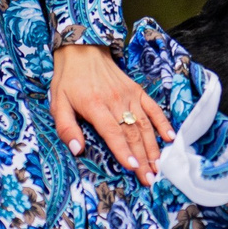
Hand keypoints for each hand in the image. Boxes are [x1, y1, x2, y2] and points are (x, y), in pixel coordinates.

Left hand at [49, 43, 173, 184]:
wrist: (82, 50)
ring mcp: (129, 95)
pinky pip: (152, 108)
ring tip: (159, 166)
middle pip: (132, 133)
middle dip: (143, 158)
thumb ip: (66, 128)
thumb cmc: (68, 80)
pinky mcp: (137, 90)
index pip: (113, 132)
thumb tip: (77, 150)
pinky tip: (170, 137)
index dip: (124, 151)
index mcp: (95, 106)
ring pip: (144, 124)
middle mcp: (115, 101)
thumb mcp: (58, 103)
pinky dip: (162, 122)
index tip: (134, 167)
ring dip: (153, 146)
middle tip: (150, 178)